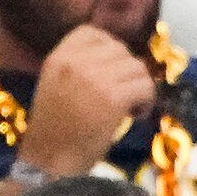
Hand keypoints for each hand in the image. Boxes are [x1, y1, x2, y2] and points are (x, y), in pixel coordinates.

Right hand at [13, 25, 158, 177]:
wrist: (50, 162)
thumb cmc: (55, 131)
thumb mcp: (55, 84)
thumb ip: (79, 66)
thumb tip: (119, 59)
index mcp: (59, 57)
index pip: (94, 33)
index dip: (110, 51)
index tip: (110, 74)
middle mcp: (76, 62)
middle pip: (121, 50)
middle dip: (127, 73)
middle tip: (123, 96)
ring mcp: (94, 78)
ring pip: (137, 67)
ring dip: (139, 87)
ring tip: (129, 107)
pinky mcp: (113, 98)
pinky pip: (145, 86)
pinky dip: (146, 101)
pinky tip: (134, 115)